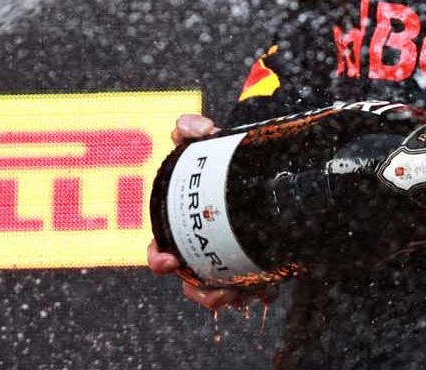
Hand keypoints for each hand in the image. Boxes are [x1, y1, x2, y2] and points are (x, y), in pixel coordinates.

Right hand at [144, 114, 279, 311]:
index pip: (159, 254)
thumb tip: (199, 129)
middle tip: (221, 292)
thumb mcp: (200, 142)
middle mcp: (198, 251)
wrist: (251, 168)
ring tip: (248, 293)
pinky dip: (258, 293)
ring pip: (222, 294)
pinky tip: (267, 289)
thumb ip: (190, 127)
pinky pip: (251, 290)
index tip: (170, 261)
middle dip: (204, 295)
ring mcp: (223, 262)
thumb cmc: (215, 162)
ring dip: (231, 298)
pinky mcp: (250, 267)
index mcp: (179, 229)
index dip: (159, 261)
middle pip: (193, 286)